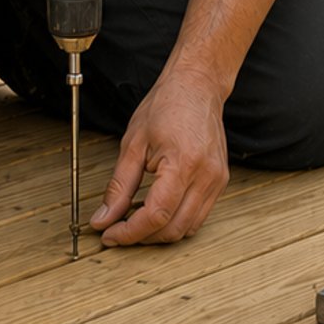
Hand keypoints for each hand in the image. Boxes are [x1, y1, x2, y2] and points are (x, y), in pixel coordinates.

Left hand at [91, 65, 229, 245]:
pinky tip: (156, 209)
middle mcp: (206, 176)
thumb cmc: (166, 107)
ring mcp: (217, 180)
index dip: (129, 232)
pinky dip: (175, 221)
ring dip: (159, 232)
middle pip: (173, 229)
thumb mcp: (132, 144)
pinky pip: (198, 216)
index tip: (109, 235)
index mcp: (182, 163)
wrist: (197, 87)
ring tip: (135, 218)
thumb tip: (103, 219)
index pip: (156, 215)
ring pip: (187, 228)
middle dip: (142, 236)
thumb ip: (118, 187)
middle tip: (117, 229)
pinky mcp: (220, 182)